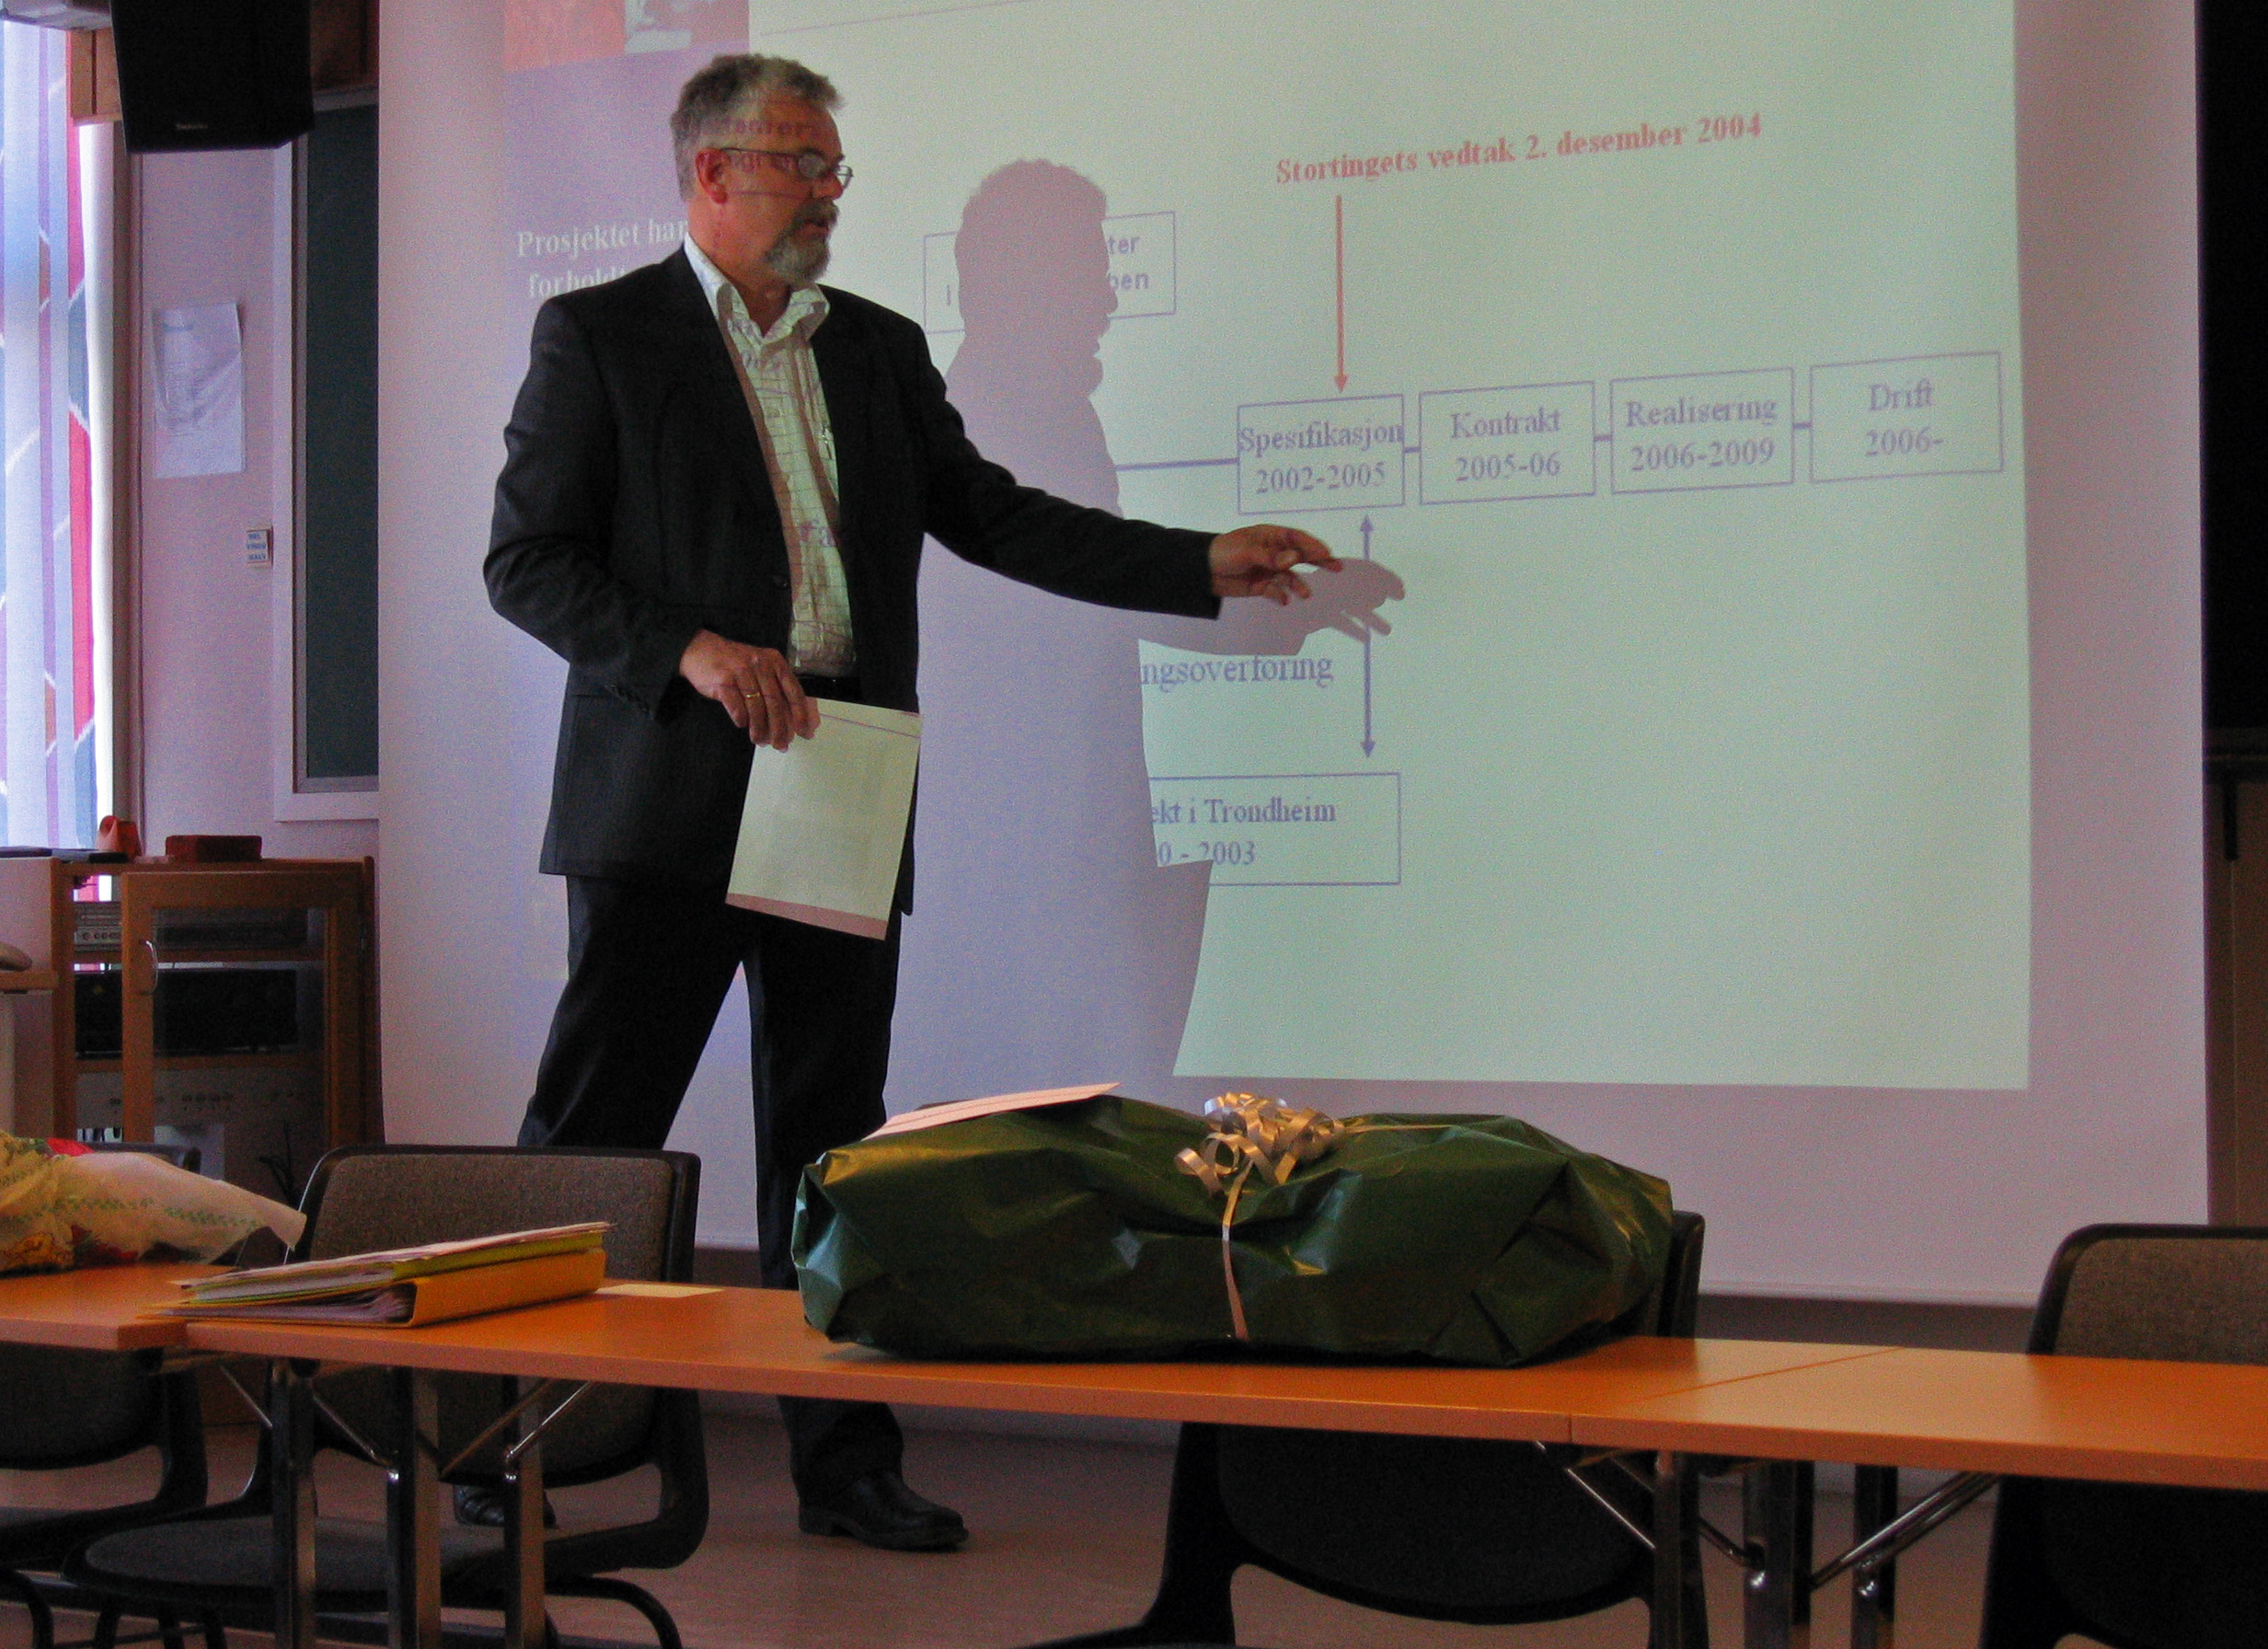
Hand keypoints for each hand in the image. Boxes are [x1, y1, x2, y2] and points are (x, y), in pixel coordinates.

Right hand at [678, 629, 817, 748]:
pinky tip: (742, 724)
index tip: (804, 732)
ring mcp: (740, 672)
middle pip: (775, 703)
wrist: (700, 649)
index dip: (801, 714)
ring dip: (759, 728)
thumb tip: (796, 719)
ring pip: (756, 707)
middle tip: (781, 745)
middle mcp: (760, 665)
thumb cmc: (735, 663)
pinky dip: (741, 719)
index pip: (794, 691)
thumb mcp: (760, 667)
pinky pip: (736, 706)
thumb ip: (777, 688)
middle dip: (780, 728)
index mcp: (774, 662)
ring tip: (759, 740)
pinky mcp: (722, 681)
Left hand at [1208, 525, 1341, 603]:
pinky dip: (1281, 595)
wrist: (1202, 571)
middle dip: (1318, 561)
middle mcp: (1273, 552)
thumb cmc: (1224, 552)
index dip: (1312, 545)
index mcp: (1270, 536)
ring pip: (1289, 576)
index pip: (1296, 538)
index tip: (1326, 553)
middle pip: (1300, 555)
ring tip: (1306, 594)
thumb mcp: (1247, 551)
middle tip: (1337, 567)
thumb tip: (1295, 558)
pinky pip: (1275, 590)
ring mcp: (1267, 569)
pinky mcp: (1260, 585)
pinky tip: (1285, 600)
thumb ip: (1271, 556)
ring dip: (1298, 584)